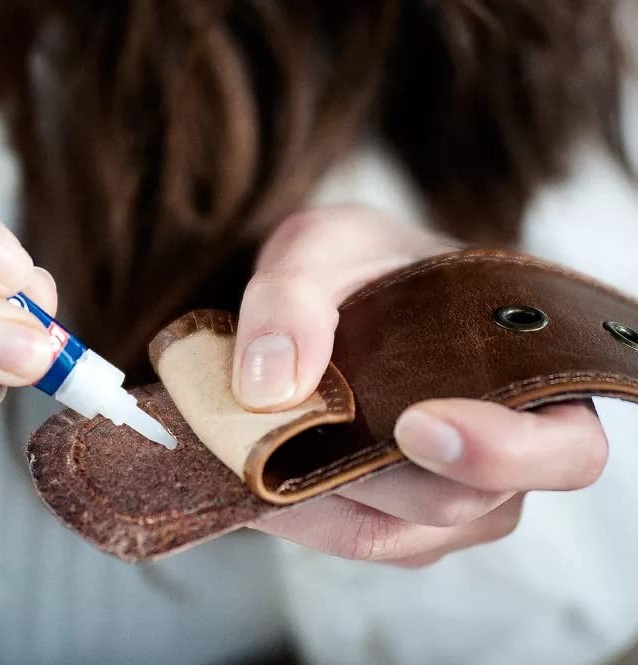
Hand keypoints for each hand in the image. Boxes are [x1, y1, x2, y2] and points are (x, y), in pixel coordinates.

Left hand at [238, 206, 607, 565]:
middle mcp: (501, 452)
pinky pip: (346, 536)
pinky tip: (253, 469)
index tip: (414, 424)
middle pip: (461, 503)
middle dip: (370, 474)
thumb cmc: (352, 266)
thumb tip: (269, 386)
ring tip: (254, 440)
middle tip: (295, 427)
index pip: (564, 449)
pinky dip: (295, 510)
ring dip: (317, 495)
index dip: (502, 453)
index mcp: (528, 375)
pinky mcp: (389, 518)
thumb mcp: (318, 250)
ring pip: (392, 534)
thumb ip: (291, 300)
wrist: (327, 291)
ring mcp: (444, 494)